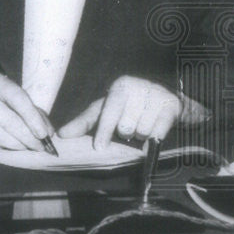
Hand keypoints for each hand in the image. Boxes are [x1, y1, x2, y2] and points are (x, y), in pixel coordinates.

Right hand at [0, 73, 52, 149]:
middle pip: (10, 123)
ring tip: (29, 148)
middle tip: (42, 147)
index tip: (44, 133)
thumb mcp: (8, 94)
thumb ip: (30, 109)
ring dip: (19, 146)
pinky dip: (4, 148)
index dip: (33, 118)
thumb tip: (48, 133)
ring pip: (2, 138)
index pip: (18, 99)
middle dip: (30, 138)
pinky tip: (9, 146)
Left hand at [58, 75, 188, 147]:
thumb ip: (85, 122)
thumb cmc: (130, 107)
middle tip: (129, 128)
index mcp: (120, 85)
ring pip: (143, 130)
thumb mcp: (106, 110)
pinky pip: (159, 132)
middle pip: (126, 126)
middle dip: (127, 133)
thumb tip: (61, 135)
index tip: (99, 148)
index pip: (108, 112)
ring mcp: (157, 93)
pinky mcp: (172, 105)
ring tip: (143, 125)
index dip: (103, 131)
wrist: (168, 102)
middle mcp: (138, 85)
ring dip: (141, 135)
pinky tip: (155, 130)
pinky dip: (155, 137)